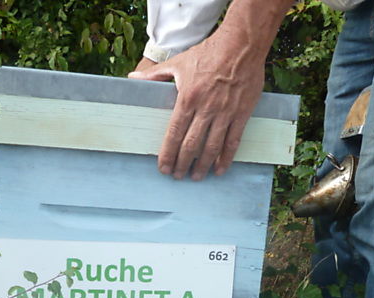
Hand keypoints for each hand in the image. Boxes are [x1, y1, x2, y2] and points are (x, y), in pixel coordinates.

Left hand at [129, 31, 264, 180]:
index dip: (168, 154)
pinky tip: (220, 169)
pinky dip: (226, 158)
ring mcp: (225, 113)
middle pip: (191, 145)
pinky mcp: (241, 114)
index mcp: (187, 98)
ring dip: (203, 165)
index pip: (174, 133)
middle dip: (183, 164)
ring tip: (196, 177)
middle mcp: (206, 109)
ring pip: (212, 147)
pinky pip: (233, 141)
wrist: (241, 44)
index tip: (163, 168)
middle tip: (178, 176)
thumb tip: (132, 78)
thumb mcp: (179, 62)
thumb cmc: (208, 52)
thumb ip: (155, 74)